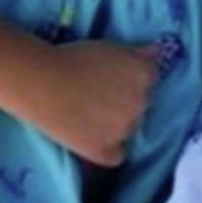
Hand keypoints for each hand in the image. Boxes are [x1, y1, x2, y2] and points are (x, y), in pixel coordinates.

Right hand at [21, 40, 158, 166]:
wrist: (44, 84)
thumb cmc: (77, 58)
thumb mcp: (112, 48)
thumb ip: (138, 53)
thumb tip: (157, 52)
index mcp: (146, 76)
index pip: (150, 80)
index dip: (131, 80)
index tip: (114, 81)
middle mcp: (142, 104)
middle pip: (142, 105)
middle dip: (127, 101)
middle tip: (102, 97)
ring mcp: (126, 130)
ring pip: (130, 129)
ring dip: (118, 124)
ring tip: (92, 115)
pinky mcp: (108, 152)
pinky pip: (118, 154)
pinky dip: (109, 149)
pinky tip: (93, 137)